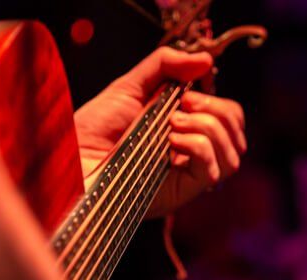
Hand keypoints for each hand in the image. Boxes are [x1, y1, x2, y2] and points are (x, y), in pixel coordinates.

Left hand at [74, 47, 246, 217]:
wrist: (70, 161)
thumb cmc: (92, 129)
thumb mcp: (129, 87)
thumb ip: (165, 66)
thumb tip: (205, 61)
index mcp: (185, 131)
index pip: (228, 118)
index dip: (217, 100)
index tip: (188, 92)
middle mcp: (192, 155)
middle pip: (236, 134)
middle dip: (217, 110)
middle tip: (183, 105)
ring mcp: (189, 175)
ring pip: (231, 153)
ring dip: (208, 128)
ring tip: (172, 123)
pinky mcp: (182, 192)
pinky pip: (213, 169)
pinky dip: (198, 146)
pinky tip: (172, 141)